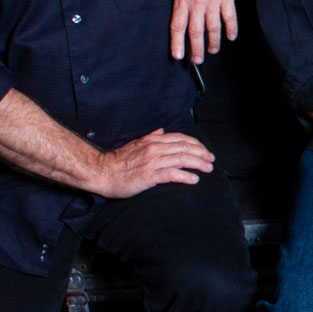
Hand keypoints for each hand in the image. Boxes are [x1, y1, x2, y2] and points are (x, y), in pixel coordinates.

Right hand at [90, 128, 214, 198]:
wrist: (101, 172)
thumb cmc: (117, 160)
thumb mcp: (135, 144)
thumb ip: (150, 137)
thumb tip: (161, 131)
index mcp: (153, 140)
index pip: (181, 138)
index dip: (196, 144)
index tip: (205, 150)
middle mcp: (155, 148)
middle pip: (186, 148)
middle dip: (202, 153)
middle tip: (211, 160)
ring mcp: (152, 161)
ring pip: (182, 159)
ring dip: (199, 163)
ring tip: (208, 169)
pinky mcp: (149, 176)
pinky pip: (172, 174)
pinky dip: (186, 176)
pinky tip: (194, 180)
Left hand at [170, 0, 237, 63]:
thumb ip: (180, 3)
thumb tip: (180, 22)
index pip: (177, 26)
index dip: (177, 43)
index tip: (178, 56)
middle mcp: (196, 2)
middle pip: (196, 31)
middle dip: (196, 49)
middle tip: (197, 60)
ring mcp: (213, 0)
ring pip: (213, 27)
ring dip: (213, 42)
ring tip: (213, 51)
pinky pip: (230, 17)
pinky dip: (231, 29)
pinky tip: (231, 37)